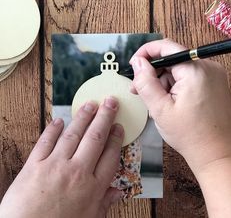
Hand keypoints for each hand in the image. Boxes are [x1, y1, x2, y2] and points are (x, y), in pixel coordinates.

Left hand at [0, 97, 123, 217]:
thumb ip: (105, 203)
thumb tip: (118, 193)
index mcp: (92, 187)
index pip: (110, 155)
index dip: (116, 138)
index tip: (119, 127)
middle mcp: (77, 172)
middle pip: (95, 138)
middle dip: (105, 117)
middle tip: (110, 103)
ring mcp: (55, 166)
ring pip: (73, 134)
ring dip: (83, 117)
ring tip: (90, 105)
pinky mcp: (34, 165)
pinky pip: (46, 142)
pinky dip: (53, 129)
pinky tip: (59, 120)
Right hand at [130, 39, 230, 173]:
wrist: (217, 155)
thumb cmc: (190, 135)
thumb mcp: (160, 109)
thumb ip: (146, 83)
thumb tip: (137, 63)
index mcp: (195, 71)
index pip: (166, 46)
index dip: (146, 53)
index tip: (133, 65)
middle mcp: (208, 68)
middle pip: (171, 60)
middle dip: (152, 74)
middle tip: (138, 91)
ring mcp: (212, 76)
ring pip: (178, 71)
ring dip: (162, 84)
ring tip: (155, 104)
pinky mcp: (213, 85)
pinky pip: (187, 79)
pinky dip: (174, 88)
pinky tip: (168, 104)